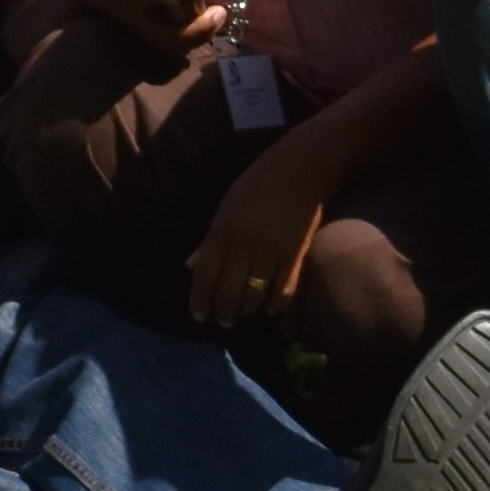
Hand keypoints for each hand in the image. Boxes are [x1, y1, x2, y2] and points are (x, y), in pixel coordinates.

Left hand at [185, 126, 347, 329]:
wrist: (300, 168)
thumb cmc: (258, 185)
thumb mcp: (227, 207)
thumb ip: (210, 239)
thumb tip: (190, 265)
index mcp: (222, 230)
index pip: (205, 274)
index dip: (200, 299)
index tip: (198, 316)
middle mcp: (243, 243)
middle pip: (228, 290)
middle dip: (223, 311)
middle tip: (224, 321)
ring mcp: (270, 249)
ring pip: (255, 294)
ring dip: (247, 309)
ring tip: (244, 314)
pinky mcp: (295, 253)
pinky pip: (283, 288)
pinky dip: (276, 303)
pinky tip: (271, 308)